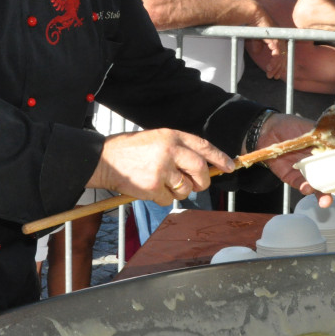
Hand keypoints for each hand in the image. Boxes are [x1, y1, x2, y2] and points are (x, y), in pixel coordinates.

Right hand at [89, 129, 234, 205]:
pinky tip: (150, 188)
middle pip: (200, 170)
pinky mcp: (153, 187)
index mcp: (172, 136)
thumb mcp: (157, 138)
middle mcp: (169, 151)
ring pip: (185, 189)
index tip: (230, 166)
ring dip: (180, 191)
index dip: (219, 157)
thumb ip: (179, 148)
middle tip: (197, 185)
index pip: (203, 146)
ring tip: (163, 184)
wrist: (104, 159)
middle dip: (202, 181)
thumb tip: (203, 166)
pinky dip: (162, 198)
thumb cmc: (131, 150)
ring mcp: (162, 170)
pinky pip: (168, 200)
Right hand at [248, 1, 286, 77]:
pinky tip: (269, 68)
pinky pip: (277, 55)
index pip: (282, 54)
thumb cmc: (255, 24)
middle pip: (283, 58)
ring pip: (281, 58)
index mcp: (278, 39)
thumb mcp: (257, 38)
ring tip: (270, 75)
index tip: (276, 72)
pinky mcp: (276, 40)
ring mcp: (280, 40)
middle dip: (279, 69)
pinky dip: (274, 63)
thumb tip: (257, 51)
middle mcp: (281, 40)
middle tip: (274, 77)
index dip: (280, 64)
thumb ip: (258, 45)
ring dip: (275, 68)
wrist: (254, 16)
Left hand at [254, 113, 334, 206]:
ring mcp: (309, 173)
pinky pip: (303, 187)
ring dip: (325, 197)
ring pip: (320, 189)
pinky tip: (308, 189)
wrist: (270, 130)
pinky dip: (306, 189)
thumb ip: (330, 138)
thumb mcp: (315, 130)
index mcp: (331, 153)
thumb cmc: (293, 126)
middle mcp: (322, 166)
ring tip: (327, 202)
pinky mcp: (295, 179)